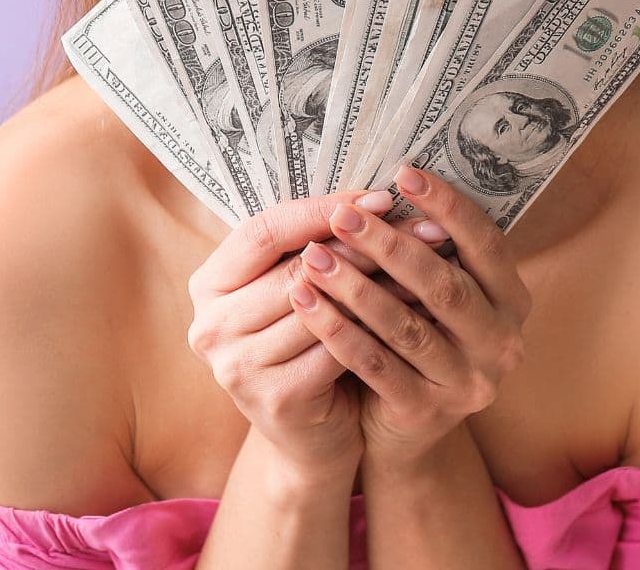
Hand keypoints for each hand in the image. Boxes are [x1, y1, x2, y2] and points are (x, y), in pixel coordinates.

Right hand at [186, 191, 449, 477]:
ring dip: (381, 285)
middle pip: (297, 267)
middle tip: (423, 229)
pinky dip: (381, 328)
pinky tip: (421, 313)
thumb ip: (315, 249)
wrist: (309, 442)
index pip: (264, 229)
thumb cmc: (307, 350)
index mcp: (208, 285)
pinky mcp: (274, 400)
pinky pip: (338, 351)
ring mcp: (237, 366)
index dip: (323, 209)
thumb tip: (377, 199)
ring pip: (322, 308)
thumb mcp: (297, 294)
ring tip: (430, 265)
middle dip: (365, 245)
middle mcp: (211, 325)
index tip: (382, 197)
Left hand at [286, 164, 532, 462]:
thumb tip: (385, 181)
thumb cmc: (414, 337)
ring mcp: (468, 383)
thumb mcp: (432, 294)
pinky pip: (377, 366)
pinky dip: (338, 332)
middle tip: (343, 215)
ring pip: (406, 326)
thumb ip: (425, 249)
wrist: (399, 430)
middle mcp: (502, 343)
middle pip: (444, 285)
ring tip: (312, 257)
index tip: (402, 173)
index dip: (447, 207)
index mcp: (511, 300)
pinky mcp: (427, 413)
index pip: (485, 244)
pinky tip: (306, 304)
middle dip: (389, 245)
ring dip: (356, 287)